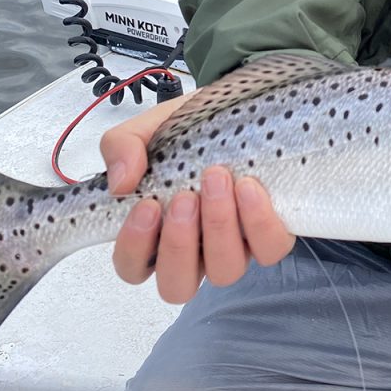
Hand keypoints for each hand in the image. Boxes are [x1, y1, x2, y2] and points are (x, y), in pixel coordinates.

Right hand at [101, 95, 294, 301]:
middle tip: (185, 197)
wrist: (241, 104)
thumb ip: (122, 147)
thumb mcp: (148, 127)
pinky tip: (248, 187)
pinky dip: (258, 222)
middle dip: (179, 244)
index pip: (133, 267)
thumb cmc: (191, 126)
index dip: (136, 247)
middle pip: (177, 285)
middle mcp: (194, 248)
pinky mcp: (269, 235)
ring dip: (218, 227)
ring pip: (224, 271)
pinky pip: (269, 248)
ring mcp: (233, 246)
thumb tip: (120, 184)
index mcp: (155, 229)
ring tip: (217, 179)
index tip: (147, 204)